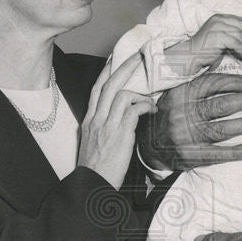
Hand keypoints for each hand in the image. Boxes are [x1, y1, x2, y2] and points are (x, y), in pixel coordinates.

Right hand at [77, 52, 156, 189]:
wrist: (93, 184)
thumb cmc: (97, 169)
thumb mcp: (94, 144)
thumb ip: (104, 128)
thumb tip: (121, 120)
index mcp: (89, 121)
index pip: (96, 89)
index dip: (106, 72)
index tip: (114, 59)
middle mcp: (96, 119)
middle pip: (109, 84)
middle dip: (124, 67)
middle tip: (137, 56)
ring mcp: (107, 125)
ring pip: (122, 94)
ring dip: (140, 90)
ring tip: (152, 95)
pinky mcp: (120, 133)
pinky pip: (133, 110)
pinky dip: (145, 106)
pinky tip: (152, 111)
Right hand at [137, 72, 241, 171]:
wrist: (146, 144)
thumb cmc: (167, 114)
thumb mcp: (175, 93)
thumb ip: (196, 82)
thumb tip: (222, 62)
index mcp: (180, 95)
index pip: (211, 84)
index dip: (234, 82)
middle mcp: (183, 115)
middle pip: (221, 106)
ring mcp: (187, 136)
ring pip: (221, 129)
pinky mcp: (190, 156)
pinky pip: (216, 154)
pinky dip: (235, 152)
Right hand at [164, 13, 241, 77]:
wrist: (190, 56)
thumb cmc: (206, 50)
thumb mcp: (220, 37)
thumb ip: (232, 33)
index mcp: (219, 17)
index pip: (240, 19)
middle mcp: (218, 19)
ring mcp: (218, 27)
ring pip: (241, 34)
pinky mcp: (218, 37)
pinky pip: (236, 42)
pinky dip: (241, 50)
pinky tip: (241, 55)